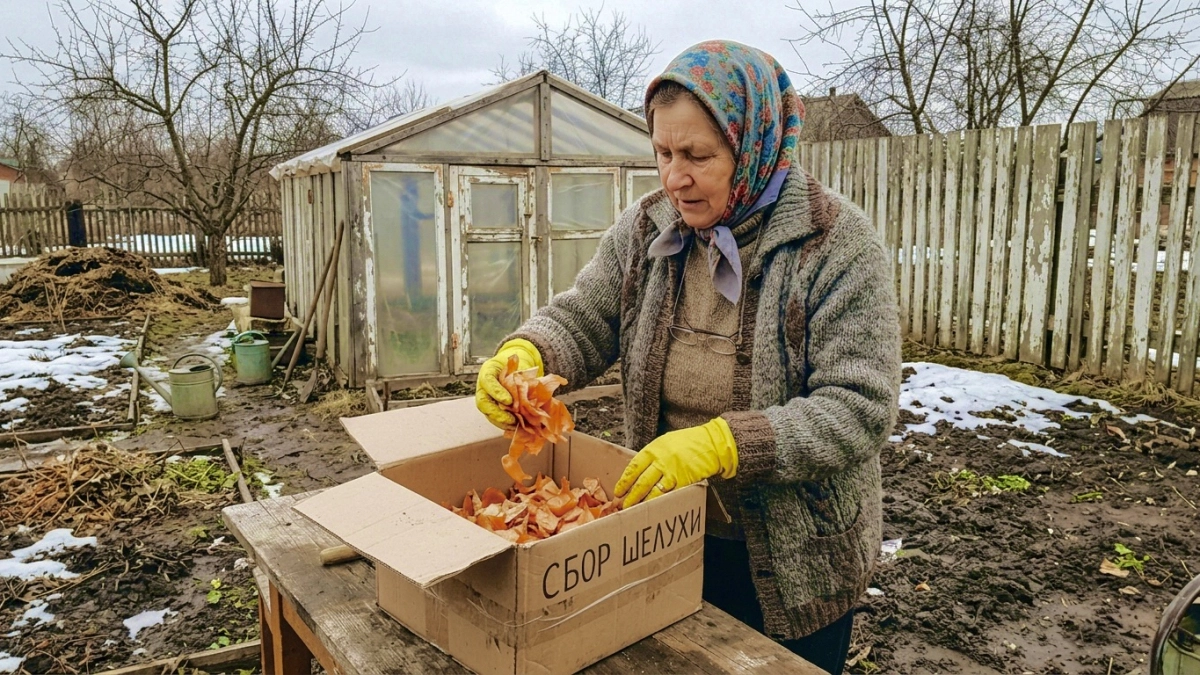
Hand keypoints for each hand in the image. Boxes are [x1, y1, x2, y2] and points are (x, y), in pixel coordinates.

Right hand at [475, 339, 543, 428]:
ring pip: (489, 414)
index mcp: (488, 372)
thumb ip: (519, 374)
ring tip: (515, 425)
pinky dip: (507, 425)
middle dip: (497, 414)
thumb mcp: (517, 363)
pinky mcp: (494, 409)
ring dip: (502, 422)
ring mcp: (487, 399)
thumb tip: (527, 391)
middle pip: (483, 403)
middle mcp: (484, 387)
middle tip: (511, 419)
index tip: (508, 401)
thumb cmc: (516, 364)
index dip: (497, 392)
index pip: (488, 381)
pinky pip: (496, 419)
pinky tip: (517, 427)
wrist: (515, 366)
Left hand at [614, 418, 737, 508]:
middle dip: (631, 496)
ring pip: (654, 491)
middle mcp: (661, 460)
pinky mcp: (684, 481)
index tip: (619, 491)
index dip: (624, 481)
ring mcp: (673, 472)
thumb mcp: (665, 442)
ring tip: (635, 511)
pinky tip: (654, 509)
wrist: (711, 443)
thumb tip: (638, 471)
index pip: (634, 467)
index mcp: (654, 449)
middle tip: (624, 506)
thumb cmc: (688, 442)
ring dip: (644, 502)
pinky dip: (660, 503)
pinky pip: (669, 495)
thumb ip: (652, 455)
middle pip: (641, 482)